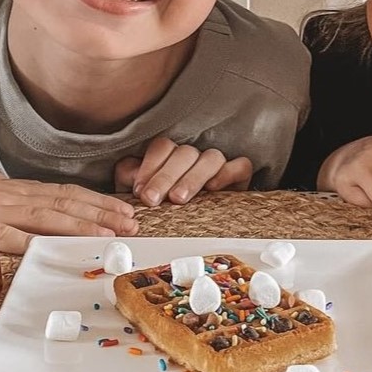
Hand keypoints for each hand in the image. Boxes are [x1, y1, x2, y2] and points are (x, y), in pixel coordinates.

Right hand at [0, 170, 137, 253]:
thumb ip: (17, 201)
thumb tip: (49, 209)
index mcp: (20, 190)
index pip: (67, 193)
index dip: (98, 202)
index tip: (124, 210)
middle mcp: (16, 197)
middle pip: (66, 204)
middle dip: (101, 214)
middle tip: (130, 224)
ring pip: (48, 217)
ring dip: (81, 225)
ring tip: (109, 234)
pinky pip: (11, 236)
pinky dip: (35, 241)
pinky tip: (57, 247)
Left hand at [113, 137, 252, 206]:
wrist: (199, 224)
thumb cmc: (166, 203)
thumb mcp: (143, 191)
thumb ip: (131, 177)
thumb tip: (130, 173)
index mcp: (171, 155)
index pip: (163, 147)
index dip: (150, 166)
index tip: (139, 190)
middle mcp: (195, 156)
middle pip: (184, 153)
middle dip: (165, 176)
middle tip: (152, 199)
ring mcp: (217, 165)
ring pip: (211, 158)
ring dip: (192, 177)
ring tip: (178, 199)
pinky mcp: (238, 176)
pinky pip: (240, 166)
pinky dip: (228, 173)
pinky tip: (214, 187)